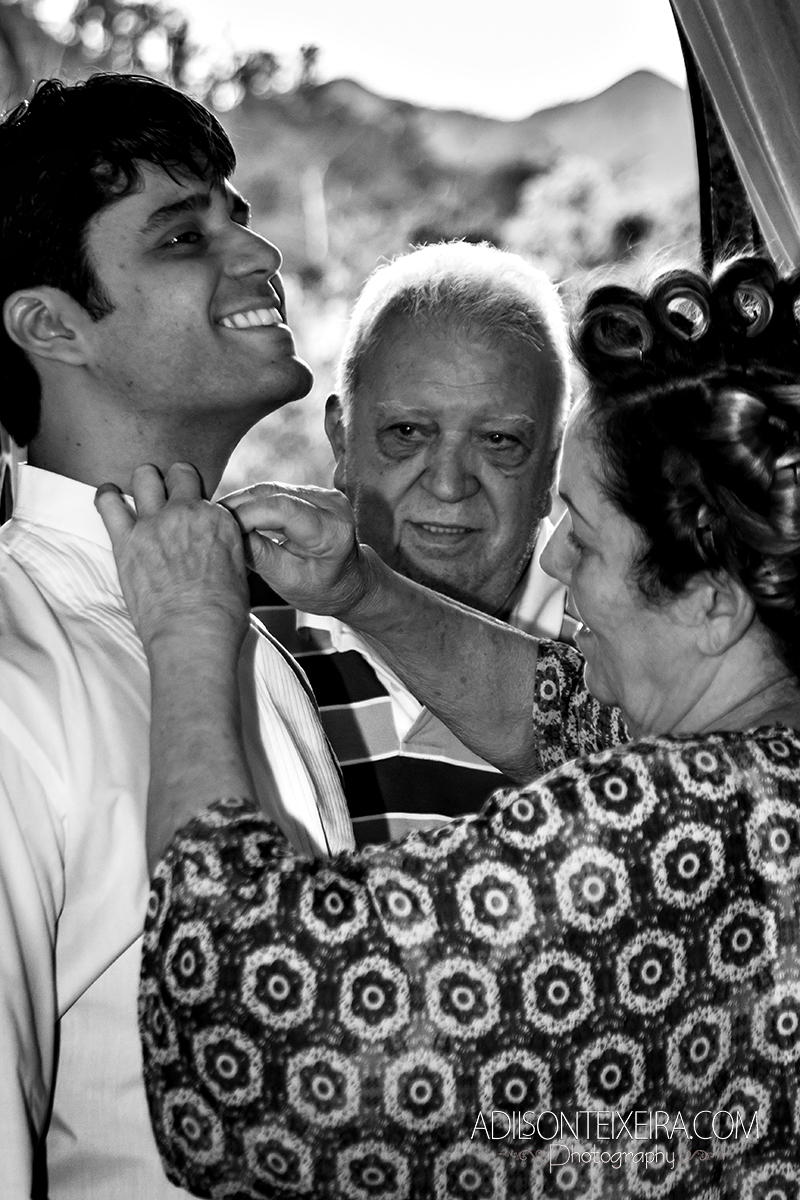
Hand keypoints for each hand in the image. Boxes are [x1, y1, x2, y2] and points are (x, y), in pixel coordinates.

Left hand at [95, 463, 249, 658]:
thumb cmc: (221, 614)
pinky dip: (107, 496)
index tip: (192, 521)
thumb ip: (224, 548)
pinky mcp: (126, 539)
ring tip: (141, 497)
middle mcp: (188, 512)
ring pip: (144, 476)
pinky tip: (110, 498)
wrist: (194, 634)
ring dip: (144, 484)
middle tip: (168, 499)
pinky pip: (108, 501)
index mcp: (219, 519)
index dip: (198, 506)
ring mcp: (155, 522)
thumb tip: (214, 548)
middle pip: (178, 473)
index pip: (205, 495)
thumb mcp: (239, 572)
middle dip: (174, 483)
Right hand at [221, 482, 371, 616]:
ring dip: (241, 502)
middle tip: (206, 521)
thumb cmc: (322, 590)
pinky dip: (253, 502)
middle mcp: (332, 504)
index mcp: (331, 530)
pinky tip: (233, 515)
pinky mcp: (315, 492)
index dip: (245, 514)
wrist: (350, 583)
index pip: (281, 509)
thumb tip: (226, 532)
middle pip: (274, 494)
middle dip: (237, 506)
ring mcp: (325, 494)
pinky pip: (276, 491)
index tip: (219, 527)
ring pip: (271, 489)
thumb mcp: (287, 581)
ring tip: (215, 519)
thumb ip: (258, 555)